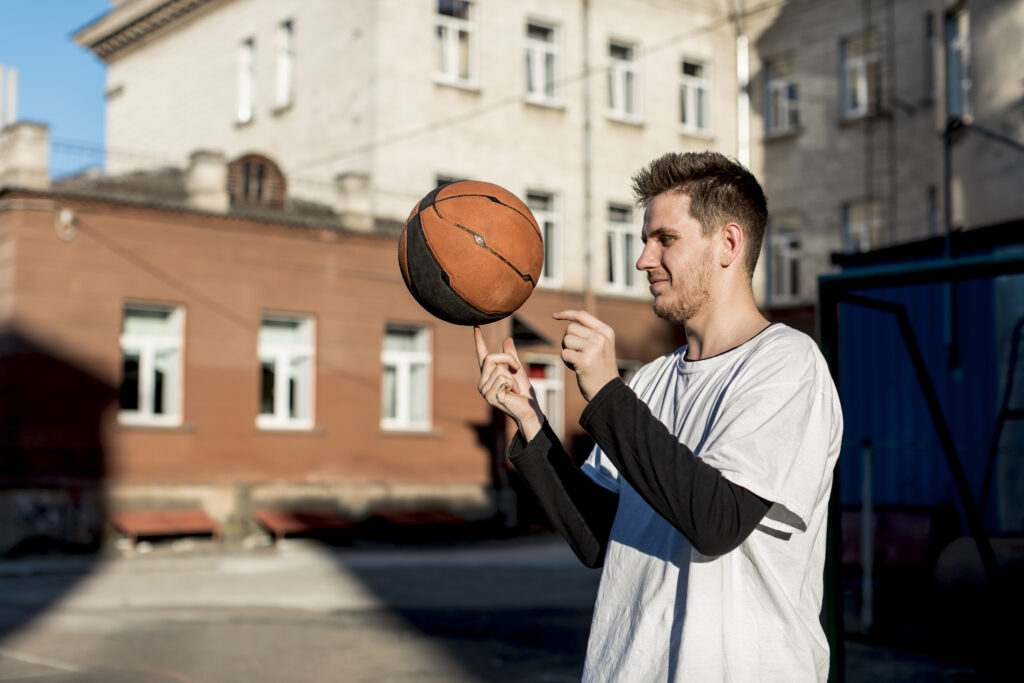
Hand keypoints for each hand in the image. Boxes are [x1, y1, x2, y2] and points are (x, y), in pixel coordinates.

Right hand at [474, 326, 543, 440]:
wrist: (529, 409)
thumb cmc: (524, 392)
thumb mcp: (517, 370)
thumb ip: (511, 356)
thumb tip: (507, 339)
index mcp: (488, 374)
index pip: (482, 354)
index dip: (479, 340)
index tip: (476, 326)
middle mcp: (483, 382)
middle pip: (491, 357)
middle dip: (509, 359)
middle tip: (518, 369)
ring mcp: (484, 390)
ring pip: (499, 369)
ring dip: (512, 376)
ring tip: (514, 388)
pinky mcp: (489, 396)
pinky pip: (503, 378)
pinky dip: (512, 383)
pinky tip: (513, 393)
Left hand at [553, 310, 618, 401]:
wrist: (608, 391)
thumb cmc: (600, 369)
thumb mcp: (601, 346)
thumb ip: (589, 333)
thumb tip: (568, 322)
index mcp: (606, 331)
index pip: (582, 315)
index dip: (567, 313)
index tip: (554, 316)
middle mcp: (601, 337)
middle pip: (570, 328)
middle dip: (568, 341)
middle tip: (578, 353)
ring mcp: (593, 349)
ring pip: (566, 341)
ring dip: (568, 352)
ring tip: (579, 362)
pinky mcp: (584, 361)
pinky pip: (564, 354)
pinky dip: (567, 362)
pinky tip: (578, 369)